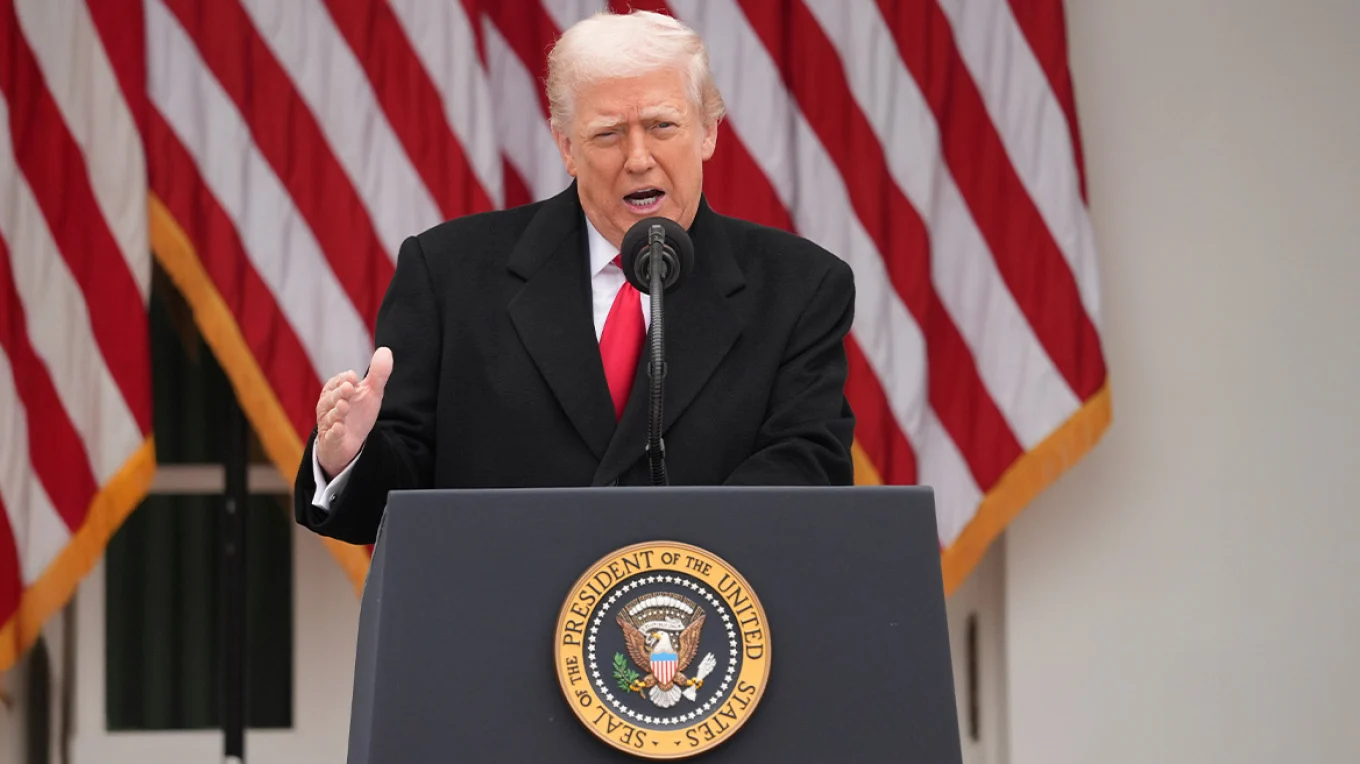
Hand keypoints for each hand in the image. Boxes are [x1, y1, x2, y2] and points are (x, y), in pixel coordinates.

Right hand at [315, 347, 392, 477]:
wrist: (350, 443)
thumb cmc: (357, 413)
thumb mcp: (370, 393)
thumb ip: (377, 374)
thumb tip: (385, 350)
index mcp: (336, 392)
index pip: (336, 382)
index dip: (344, 379)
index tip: (353, 377)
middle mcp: (329, 407)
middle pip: (331, 398)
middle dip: (340, 393)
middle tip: (349, 389)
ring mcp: (329, 424)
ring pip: (330, 416)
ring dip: (337, 411)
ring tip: (344, 407)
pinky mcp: (331, 441)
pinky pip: (331, 436)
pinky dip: (334, 432)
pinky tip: (339, 428)